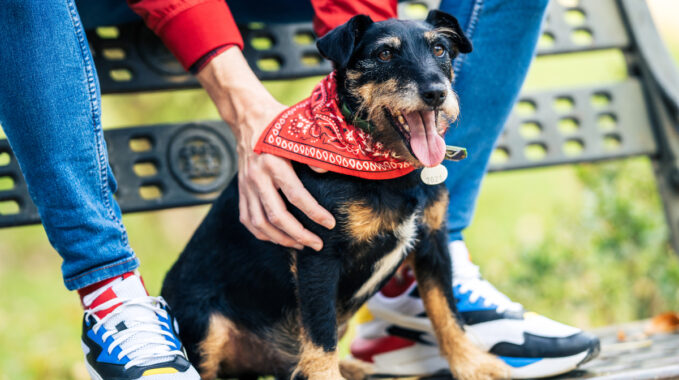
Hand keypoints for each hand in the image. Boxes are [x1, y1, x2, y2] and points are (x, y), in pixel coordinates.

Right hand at [196, 47, 334, 250]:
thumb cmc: (278, 123)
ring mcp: (245, 186)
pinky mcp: (240, 190)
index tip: (330, 224)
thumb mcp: (297, 131)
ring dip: (281, 239)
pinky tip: (278, 238)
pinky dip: (262, 234)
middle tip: (317, 244)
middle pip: (276, 216)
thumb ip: (312, 152)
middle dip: (299, 234)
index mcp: (273, 163)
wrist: (247, 116)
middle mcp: (256, 177)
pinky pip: (248, 219)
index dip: (314, 213)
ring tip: (301, 245)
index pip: (296, 195)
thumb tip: (326, 173)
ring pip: (260, 223)